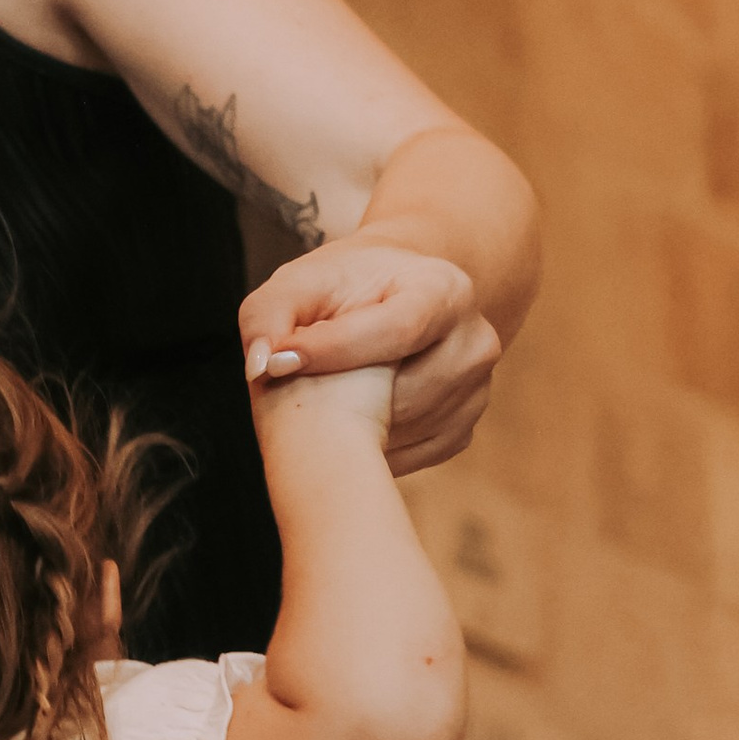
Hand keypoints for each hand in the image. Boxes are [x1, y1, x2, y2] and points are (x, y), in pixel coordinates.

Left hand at [240, 241, 498, 477]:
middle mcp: (475, 340)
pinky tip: (350, 421)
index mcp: (444, 289)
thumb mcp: (300, 283)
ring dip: (352, 426)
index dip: (334, 352)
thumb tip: (262, 366)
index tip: (277, 364)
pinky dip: (370, 446)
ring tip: (322, 403)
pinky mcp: (462, 431)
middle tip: (294, 390)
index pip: (396, 330)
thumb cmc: (342, 289)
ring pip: (401, 430)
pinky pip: (407, 456)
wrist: (394, 299)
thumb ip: (270, 313)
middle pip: (399, 391)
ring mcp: (476, 391)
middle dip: (339, 396)